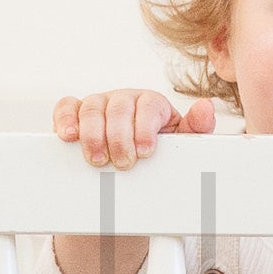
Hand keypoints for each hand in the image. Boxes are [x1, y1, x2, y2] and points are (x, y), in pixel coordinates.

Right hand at [54, 90, 217, 169]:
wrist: (132, 174)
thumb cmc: (158, 155)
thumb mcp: (180, 146)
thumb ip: (196, 129)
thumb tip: (206, 107)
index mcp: (151, 104)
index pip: (149, 106)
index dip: (145, 127)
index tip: (145, 151)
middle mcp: (124, 99)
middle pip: (119, 108)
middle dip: (119, 137)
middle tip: (123, 163)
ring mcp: (99, 103)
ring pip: (92, 108)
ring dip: (93, 135)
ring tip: (98, 160)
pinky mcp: (76, 112)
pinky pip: (67, 107)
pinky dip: (65, 119)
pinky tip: (69, 136)